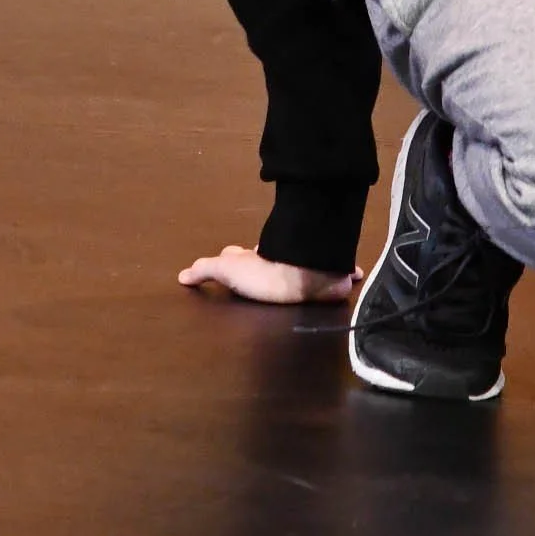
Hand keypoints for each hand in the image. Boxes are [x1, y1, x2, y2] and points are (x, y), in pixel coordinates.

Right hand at [177, 245, 362, 305]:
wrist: (302, 272)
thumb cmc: (264, 273)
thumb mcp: (227, 270)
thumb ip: (205, 270)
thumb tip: (181, 275)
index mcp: (256, 259)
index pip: (240, 256)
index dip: (235, 257)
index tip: (234, 257)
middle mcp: (279, 260)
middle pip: (271, 258)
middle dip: (269, 262)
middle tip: (267, 268)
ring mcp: (303, 267)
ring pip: (304, 265)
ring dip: (307, 268)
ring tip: (308, 276)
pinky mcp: (328, 279)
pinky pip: (341, 275)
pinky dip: (346, 276)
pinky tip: (353, 276)